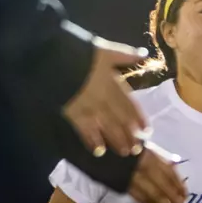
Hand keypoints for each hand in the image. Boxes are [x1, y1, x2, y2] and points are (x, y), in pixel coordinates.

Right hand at [62, 40, 150, 157]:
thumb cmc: (81, 52)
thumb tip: (145, 54)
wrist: (55, 59)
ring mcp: (89, 109)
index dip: (138, 118)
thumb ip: (126, 55)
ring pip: (106, 128)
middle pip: (120, 120)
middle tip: (137, 149)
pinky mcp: (73, 114)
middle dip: (129, 135)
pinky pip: (85, 131)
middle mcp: (104, 99)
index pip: (129, 104)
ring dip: (116, 141)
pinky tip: (99, 151)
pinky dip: (92, 141)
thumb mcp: (106, 50)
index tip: (146, 130)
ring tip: (124, 152)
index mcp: (113, 84)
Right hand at [127, 146, 187, 202]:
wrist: (104, 149)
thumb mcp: (146, 149)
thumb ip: (160, 161)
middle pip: (162, 186)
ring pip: (150, 193)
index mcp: (151, 156)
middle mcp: (143, 167)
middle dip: (173, 198)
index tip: (185, 195)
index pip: (169, 173)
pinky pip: (138, 196)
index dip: (178, 185)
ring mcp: (132, 177)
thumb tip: (176, 175)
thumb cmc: (130, 148)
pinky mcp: (122, 184)